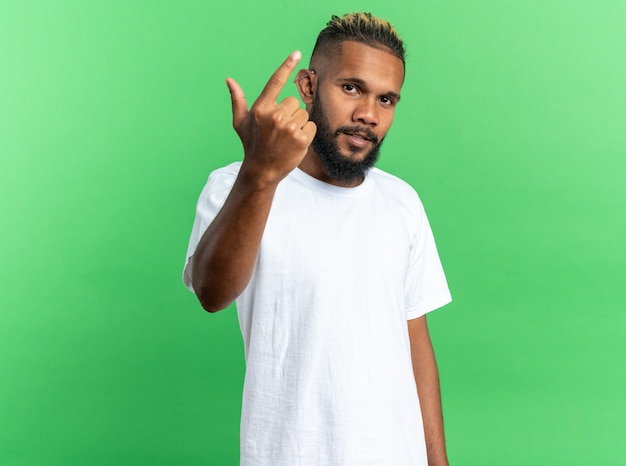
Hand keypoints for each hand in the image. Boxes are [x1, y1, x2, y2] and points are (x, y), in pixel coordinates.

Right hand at [226, 51, 316, 186]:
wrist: (262, 171)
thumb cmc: (251, 144)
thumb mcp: (240, 122)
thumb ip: (237, 100)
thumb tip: (229, 80)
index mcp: (260, 109)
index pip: (275, 82)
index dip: (286, 65)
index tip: (297, 53)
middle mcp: (274, 116)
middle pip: (293, 102)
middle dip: (289, 114)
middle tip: (279, 130)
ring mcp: (289, 128)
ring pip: (303, 115)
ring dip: (298, 125)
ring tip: (286, 138)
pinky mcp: (301, 138)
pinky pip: (311, 126)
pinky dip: (306, 134)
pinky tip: (294, 144)